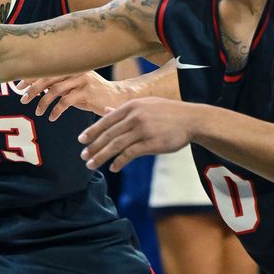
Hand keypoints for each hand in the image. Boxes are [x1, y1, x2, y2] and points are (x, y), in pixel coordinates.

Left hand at [19, 71, 123, 120]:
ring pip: (55, 90)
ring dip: (43, 102)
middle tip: (23, 100)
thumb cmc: (89, 92)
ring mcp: (82, 80)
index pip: (45, 68)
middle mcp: (75, 69)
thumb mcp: (72, 85)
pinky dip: (56, 111)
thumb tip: (33, 87)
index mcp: (69, 64)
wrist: (115, 97)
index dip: (30, 76)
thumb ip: (56, 83)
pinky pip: (66, 102)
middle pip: (48, 77)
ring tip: (37, 113)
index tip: (18, 87)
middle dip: (32, 89)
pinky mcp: (87, 93)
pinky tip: (51, 118)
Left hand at [78, 97, 197, 170]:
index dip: (92, 131)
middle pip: (108, 134)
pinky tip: (113, 168)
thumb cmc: (168, 112)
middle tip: (83, 156)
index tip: (81, 140)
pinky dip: (119, 162)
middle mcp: (135, 117)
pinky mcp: (152, 143)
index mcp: (131, 106)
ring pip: (116, 145)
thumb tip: (106, 111)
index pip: (106, 121)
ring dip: (101, 156)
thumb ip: (124, 110)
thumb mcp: (145, 105)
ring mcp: (143, 130)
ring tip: (91, 164)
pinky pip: (130, 154)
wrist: (192, 119)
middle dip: (93, 146)